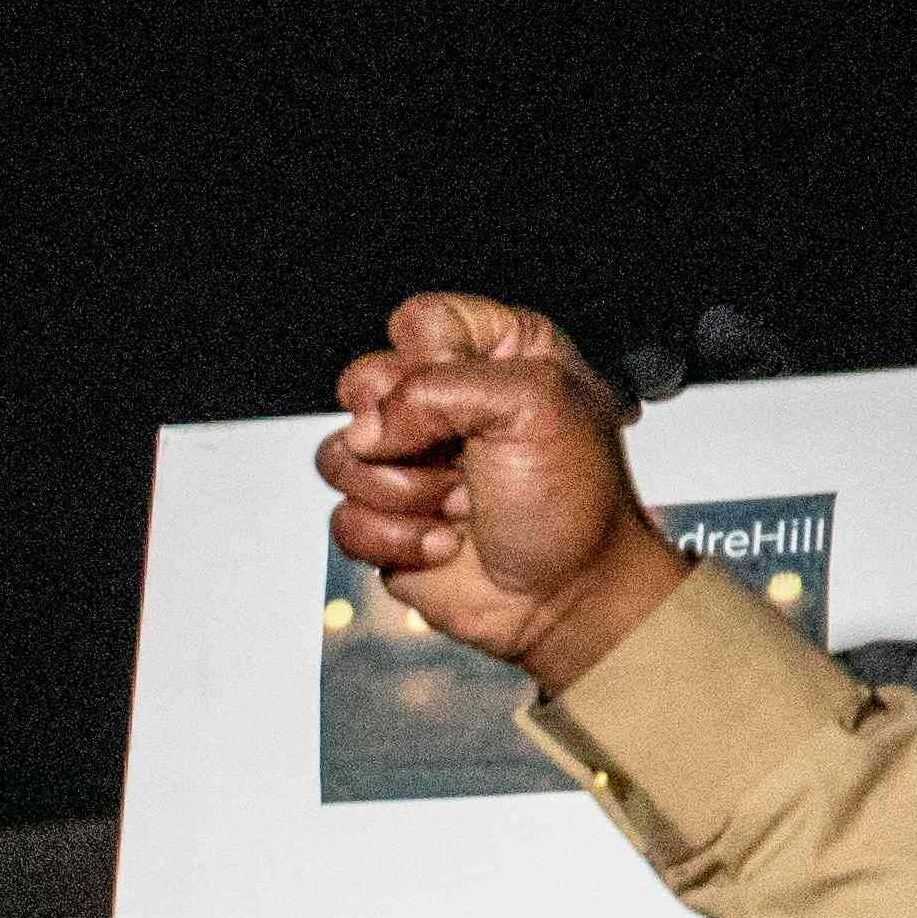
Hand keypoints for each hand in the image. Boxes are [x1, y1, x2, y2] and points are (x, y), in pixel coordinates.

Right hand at [317, 297, 686, 693]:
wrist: (569, 596)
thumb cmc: (574, 501)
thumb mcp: (533, 405)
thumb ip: (439, 387)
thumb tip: (367, 427)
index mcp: (494, 355)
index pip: (419, 321)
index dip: (427, 362)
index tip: (469, 401)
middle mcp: (446, 404)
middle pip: (363, 385)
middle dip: (403, 433)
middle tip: (457, 457)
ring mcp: (411, 463)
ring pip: (342, 456)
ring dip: (404, 493)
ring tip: (460, 507)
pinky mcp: (387, 519)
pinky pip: (343, 518)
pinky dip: (394, 540)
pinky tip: (444, 544)